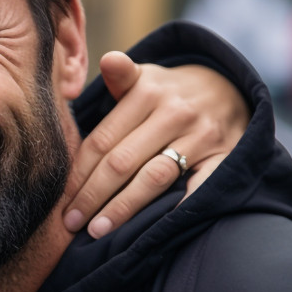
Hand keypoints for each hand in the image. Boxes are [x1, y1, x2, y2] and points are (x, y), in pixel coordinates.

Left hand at [62, 52, 248, 238]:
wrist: (231, 90)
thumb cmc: (169, 93)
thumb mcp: (146, 77)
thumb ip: (120, 77)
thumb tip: (107, 60)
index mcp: (147, 92)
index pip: (102, 140)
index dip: (79, 174)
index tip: (61, 201)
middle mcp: (175, 113)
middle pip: (123, 162)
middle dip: (92, 196)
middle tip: (70, 223)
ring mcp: (203, 136)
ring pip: (154, 177)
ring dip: (123, 208)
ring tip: (98, 230)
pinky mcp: (226, 156)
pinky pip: (198, 188)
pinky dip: (176, 208)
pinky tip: (152, 229)